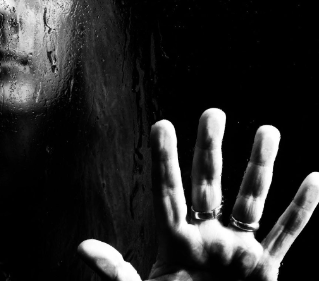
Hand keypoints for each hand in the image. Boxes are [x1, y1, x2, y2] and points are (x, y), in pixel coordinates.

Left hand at [78, 109, 318, 279]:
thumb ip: (115, 271)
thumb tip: (81, 247)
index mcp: (176, 241)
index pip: (169, 192)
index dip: (166, 160)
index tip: (162, 125)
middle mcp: (208, 237)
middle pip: (210, 184)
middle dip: (211, 149)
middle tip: (213, 112)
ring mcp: (238, 251)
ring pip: (253, 199)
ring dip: (261, 167)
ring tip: (268, 130)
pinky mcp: (266, 270)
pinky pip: (287, 233)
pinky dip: (303, 209)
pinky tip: (313, 179)